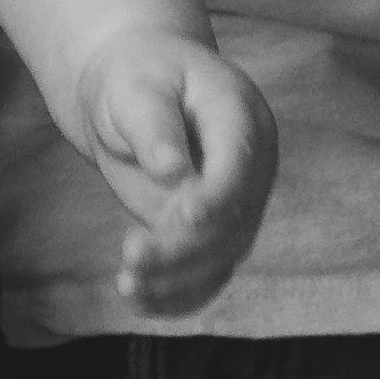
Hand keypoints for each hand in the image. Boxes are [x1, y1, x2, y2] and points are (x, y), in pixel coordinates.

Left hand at [76, 31, 277, 314]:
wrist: (137, 90)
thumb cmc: (137, 78)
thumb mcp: (137, 87)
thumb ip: (154, 126)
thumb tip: (172, 172)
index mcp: (242, 116)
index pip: (239, 166)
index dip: (216, 198)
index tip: (181, 218)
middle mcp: (251, 165)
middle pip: (233, 220)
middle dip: (185, 246)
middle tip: (131, 255)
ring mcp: (238, 201)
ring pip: (222, 255)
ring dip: (178, 278)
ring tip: (127, 285)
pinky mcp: (216, 231)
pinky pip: (207, 271)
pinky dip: (177, 294)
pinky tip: (139, 301)